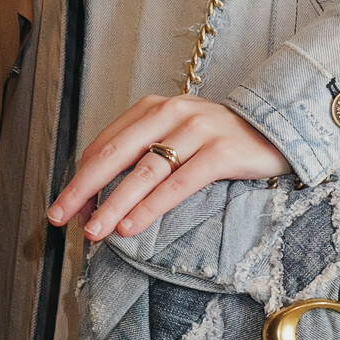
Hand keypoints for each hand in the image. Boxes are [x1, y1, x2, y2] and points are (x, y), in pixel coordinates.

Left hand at [50, 93, 288, 241]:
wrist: (280, 129)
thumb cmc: (221, 141)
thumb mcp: (177, 138)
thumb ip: (143, 156)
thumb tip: (99, 198)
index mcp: (153, 108)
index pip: (105, 144)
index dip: (81, 178)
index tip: (64, 207)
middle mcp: (172, 113)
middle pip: (115, 155)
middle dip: (83, 189)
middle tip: (59, 218)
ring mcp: (198, 130)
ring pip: (145, 172)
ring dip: (114, 205)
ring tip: (94, 231)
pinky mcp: (222, 151)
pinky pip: (179, 184)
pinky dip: (151, 207)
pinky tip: (131, 226)